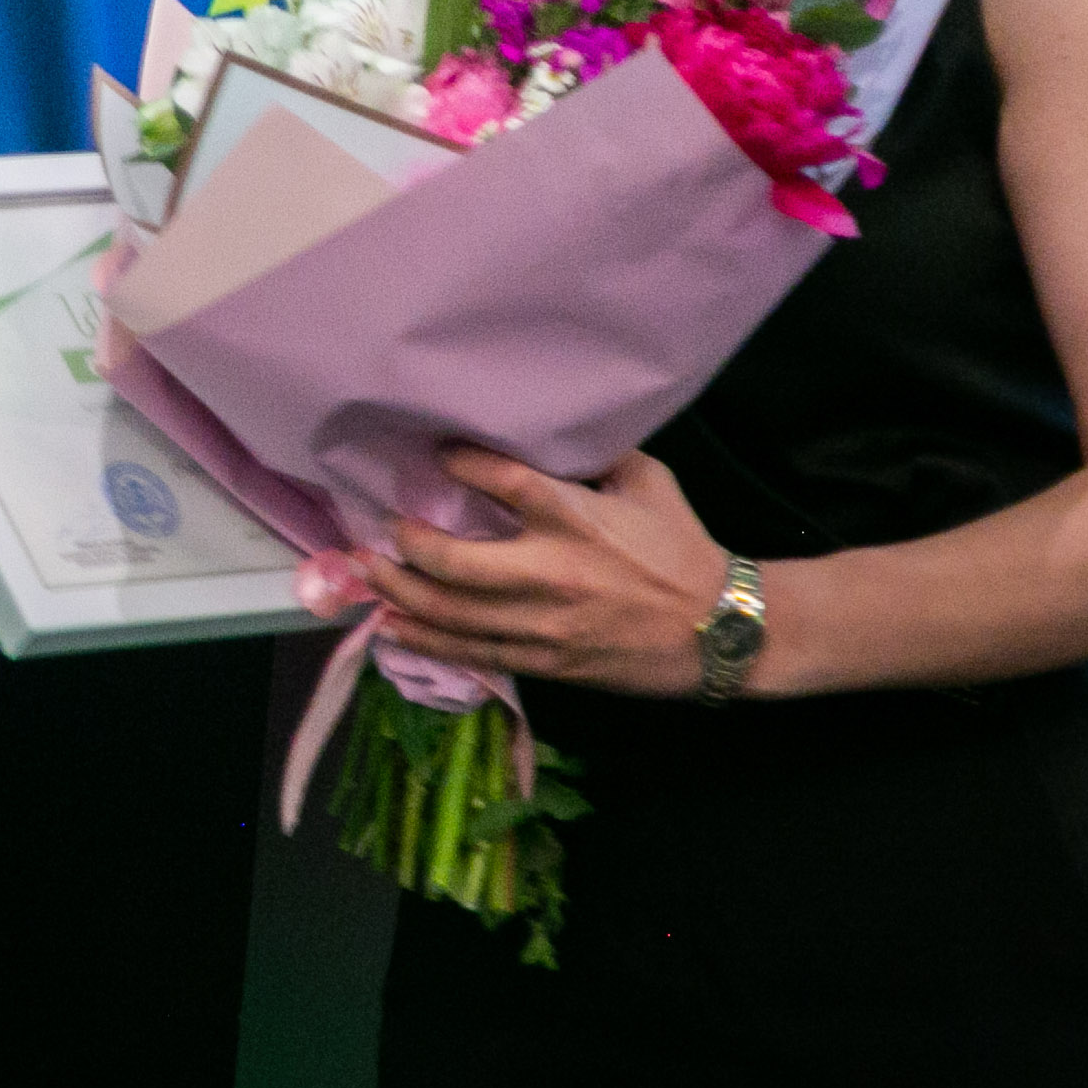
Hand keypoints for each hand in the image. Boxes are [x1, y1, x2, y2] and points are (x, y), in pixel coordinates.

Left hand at [366, 447, 732, 697]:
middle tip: (382, 527)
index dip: (461, 463)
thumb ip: (596, 454)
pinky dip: (427, 640)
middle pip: (456, 562)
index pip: (503, 481)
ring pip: (453, 614)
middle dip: (408, 545)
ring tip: (366, 574)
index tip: (434, 453)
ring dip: (400, 593)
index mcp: (577, 519)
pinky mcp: (546, 662)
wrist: (720, 630)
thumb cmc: (683, 548)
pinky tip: (391, 627)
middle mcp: (552, 572)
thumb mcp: (649, 482)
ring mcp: (545, 624)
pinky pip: (474, 653)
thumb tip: (552, 425)